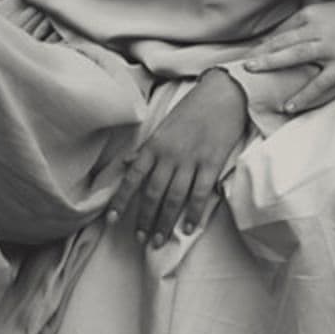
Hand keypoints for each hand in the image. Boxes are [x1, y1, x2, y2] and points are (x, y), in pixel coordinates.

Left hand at [109, 69, 247, 247]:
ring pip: (174, 197)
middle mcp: (169, 155)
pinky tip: (188, 228)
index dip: (121, 201)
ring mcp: (191, 159)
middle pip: (152, 193)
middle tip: (140, 239)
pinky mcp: (212, 162)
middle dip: (144, 219)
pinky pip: (200, 193)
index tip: (111, 221)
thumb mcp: (163, 126)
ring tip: (159, 240)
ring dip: (165, 221)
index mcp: (154, 145)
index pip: (132, 178)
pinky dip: (193, 213)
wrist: (223, 94)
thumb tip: (126, 163)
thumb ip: (146, 148)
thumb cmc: (193, 109)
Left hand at [238, 0, 334, 113]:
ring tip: (252, 73)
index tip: (247, 55)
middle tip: (239, 65)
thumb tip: (289, 40)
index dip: (263, 45)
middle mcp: (317, 28)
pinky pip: (319, 81)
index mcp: (311, 15)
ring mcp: (330, 46)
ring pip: (293, 55)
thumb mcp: (329, 13)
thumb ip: (309, 25)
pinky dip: (303, 94)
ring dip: (270, 63)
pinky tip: (289, 105)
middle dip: (258, 53)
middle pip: (280, 41)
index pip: (281, 31)